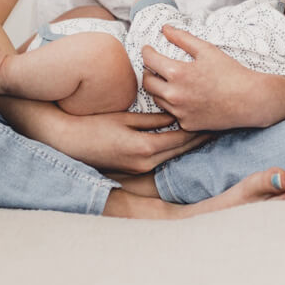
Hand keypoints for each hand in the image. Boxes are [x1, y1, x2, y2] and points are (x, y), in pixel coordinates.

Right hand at [56, 109, 209, 172]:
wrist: (68, 142)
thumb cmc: (93, 125)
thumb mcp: (125, 118)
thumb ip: (152, 120)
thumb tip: (175, 115)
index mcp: (144, 148)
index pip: (180, 138)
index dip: (198, 129)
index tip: (212, 119)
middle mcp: (145, 162)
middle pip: (180, 150)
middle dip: (199, 139)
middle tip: (216, 126)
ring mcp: (139, 168)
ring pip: (172, 156)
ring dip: (188, 145)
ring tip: (204, 133)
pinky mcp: (134, 169)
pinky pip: (160, 159)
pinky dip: (173, 149)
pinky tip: (181, 141)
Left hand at [141, 25, 265, 130]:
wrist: (249, 100)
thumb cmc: (230, 72)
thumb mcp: (207, 50)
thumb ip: (183, 38)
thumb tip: (165, 29)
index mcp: (177, 73)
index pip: (149, 60)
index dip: (146, 52)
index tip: (148, 49)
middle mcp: (174, 95)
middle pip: (147, 83)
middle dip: (148, 72)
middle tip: (155, 67)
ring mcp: (180, 112)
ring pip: (158, 100)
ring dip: (159, 89)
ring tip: (168, 82)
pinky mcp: (187, 125)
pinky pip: (173, 113)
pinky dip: (175, 105)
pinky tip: (185, 98)